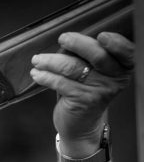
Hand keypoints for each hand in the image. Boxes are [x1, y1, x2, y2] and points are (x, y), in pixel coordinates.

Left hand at [30, 32, 132, 155]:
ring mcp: (98, 91)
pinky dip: (45, 76)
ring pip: (73, 68)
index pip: (125, 52)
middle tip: (63, 38)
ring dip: (51, 61)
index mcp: (121, 69)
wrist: (81, 127)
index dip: (116, 43)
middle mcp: (114, 80)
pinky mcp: (81, 101)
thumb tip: (67, 42)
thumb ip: (87, 58)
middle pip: (97, 55)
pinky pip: (60, 82)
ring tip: (37, 60)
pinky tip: (36, 74)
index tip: (101, 35)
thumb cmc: (84, 94)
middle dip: (78, 44)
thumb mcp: (93, 74)